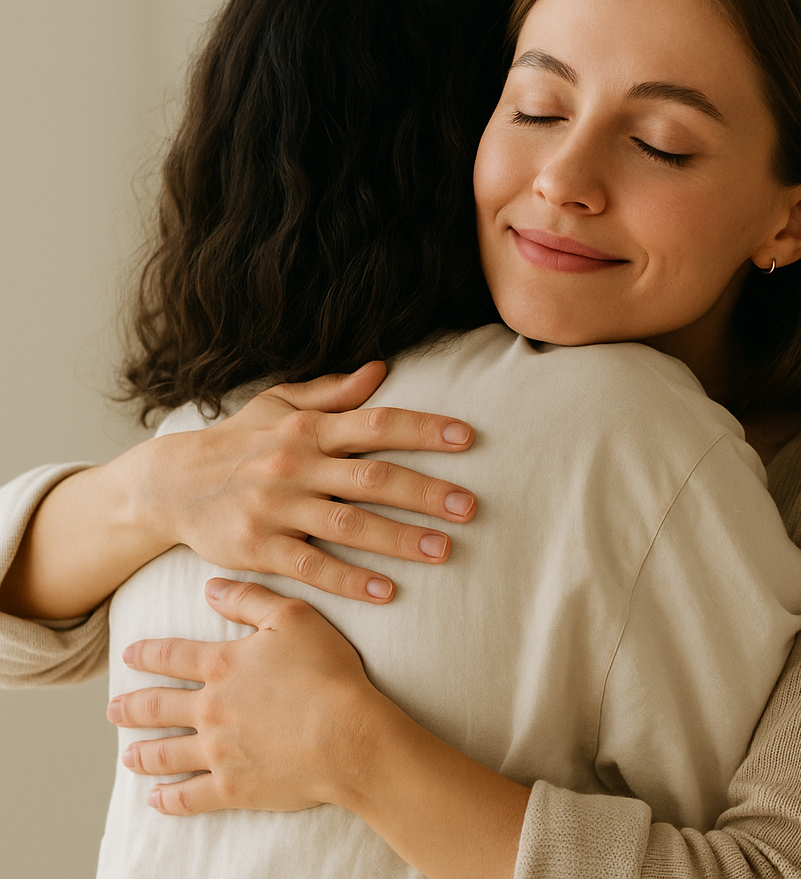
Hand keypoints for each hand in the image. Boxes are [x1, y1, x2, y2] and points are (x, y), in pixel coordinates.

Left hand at [108, 578, 376, 814]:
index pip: (174, 656)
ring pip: (167, 752)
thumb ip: (250, 600)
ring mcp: (218, 751)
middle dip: (133, 707)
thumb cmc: (326, 671)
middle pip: (160, 707)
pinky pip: (189, 796)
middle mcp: (211, 708)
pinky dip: (168, 799)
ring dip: (143, 753)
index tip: (128, 656)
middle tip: (112, 710)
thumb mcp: (294, 617)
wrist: (345, 734)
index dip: (148, 654)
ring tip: (127, 755)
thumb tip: (211, 588)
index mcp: (223, 665)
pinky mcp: (233, 788)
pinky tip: (156, 798)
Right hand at [137, 362, 477, 602]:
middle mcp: (296, 464)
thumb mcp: (279, 404)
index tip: (467, 438)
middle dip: (426, 491)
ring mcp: (277, 508)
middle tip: (470, 506)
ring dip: (399, 538)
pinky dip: (349, 579)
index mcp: (308, 428)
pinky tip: (385, 591)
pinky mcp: (258, 548)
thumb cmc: (237, 440)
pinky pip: (311, 567)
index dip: (423, 430)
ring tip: (444, 549)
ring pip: (348, 524)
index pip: (377, 424)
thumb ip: (333, 392)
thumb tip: (381, 369)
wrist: (169, 484)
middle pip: (373, 477)